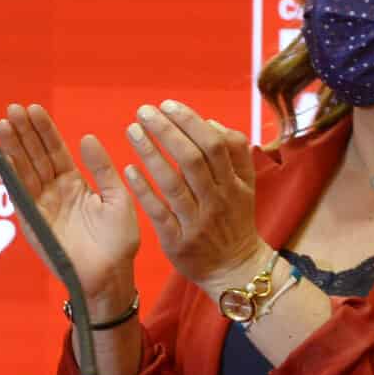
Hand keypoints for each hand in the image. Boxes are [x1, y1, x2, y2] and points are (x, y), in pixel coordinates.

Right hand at [0, 103, 139, 316]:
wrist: (109, 276)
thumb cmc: (118, 242)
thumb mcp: (117, 198)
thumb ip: (101, 169)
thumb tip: (86, 139)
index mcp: (74, 184)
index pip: (54, 150)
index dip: (44, 130)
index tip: (33, 109)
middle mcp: (53, 192)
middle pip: (35, 156)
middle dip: (24, 132)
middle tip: (13, 108)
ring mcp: (40, 206)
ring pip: (24, 170)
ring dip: (13, 147)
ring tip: (4, 123)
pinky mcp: (32, 223)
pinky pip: (20, 195)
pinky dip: (10, 175)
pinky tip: (3, 155)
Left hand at [118, 99, 268, 291]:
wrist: (235, 269)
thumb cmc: (234, 221)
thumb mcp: (245, 187)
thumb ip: (234, 153)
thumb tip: (211, 122)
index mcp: (234, 183)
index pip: (214, 143)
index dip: (190, 122)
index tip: (167, 105)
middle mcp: (217, 199)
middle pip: (192, 158)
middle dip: (166, 131)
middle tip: (143, 111)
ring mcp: (196, 221)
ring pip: (173, 182)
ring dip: (150, 153)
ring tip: (132, 131)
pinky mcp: (177, 240)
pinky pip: (158, 212)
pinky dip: (143, 190)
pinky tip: (128, 170)